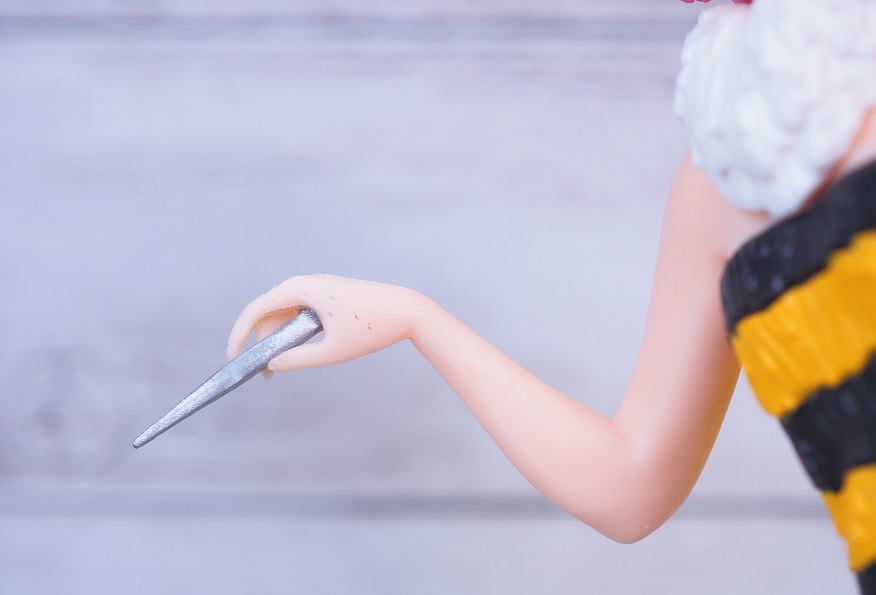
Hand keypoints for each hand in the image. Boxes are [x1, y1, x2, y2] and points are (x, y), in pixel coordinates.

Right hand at [226, 275, 425, 376]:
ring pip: (282, 315)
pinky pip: (297, 313)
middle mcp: (303, 283)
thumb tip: (271, 364)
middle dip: (260, 344)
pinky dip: (291, 333)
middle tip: (266, 377)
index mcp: (300, 288)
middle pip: (267, 314)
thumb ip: (298, 360)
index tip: (233, 360)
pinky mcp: (325, 295)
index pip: (255, 310)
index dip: (238, 335)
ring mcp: (314, 287)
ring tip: (277, 371)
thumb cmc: (372, 328)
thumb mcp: (333, 351)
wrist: (407, 310)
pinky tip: (294, 354)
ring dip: (276, 340)